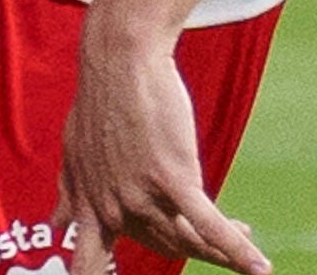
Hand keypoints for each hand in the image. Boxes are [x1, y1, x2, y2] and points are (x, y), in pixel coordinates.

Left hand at [56, 34, 268, 274]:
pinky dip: (237, 249)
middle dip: (197, 249)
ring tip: (248, 238)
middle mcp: (112, 208)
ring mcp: (141, 195)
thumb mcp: (75, 153)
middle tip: (223, 236)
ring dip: (223, 248)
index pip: (90, 262)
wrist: (120, 62)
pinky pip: (210, 225)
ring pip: (189, 241)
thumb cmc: (101, 105)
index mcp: (89, 205)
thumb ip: (70, 193)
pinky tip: (260, 268)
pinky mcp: (172, 178)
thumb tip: (56, 225)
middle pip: (163, 247)